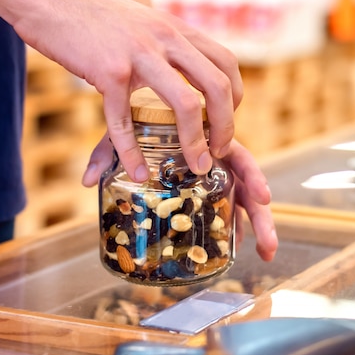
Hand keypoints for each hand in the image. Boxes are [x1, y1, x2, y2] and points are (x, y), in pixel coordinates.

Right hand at [12, 0, 241, 180]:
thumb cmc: (93, 17)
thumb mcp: (141, 24)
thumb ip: (163, 47)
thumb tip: (177, 77)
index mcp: (175, 29)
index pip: (226, 63)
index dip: (234, 98)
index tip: (224, 122)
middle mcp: (165, 38)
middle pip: (216, 85)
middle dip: (225, 126)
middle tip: (219, 152)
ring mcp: (138, 54)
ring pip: (185, 102)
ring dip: (194, 141)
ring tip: (197, 166)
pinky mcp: (108, 71)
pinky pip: (125, 120)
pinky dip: (132, 152)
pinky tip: (137, 171)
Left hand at [83, 134, 277, 261]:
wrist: (138, 102)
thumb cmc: (138, 115)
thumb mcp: (126, 128)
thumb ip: (110, 151)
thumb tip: (86, 181)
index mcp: (205, 138)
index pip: (238, 155)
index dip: (252, 177)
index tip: (263, 197)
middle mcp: (215, 157)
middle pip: (246, 185)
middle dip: (261, 215)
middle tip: (268, 244)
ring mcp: (214, 173)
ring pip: (241, 199)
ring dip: (258, 225)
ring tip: (267, 253)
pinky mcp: (208, 184)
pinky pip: (226, 205)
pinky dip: (232, 225)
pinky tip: (237, 248)